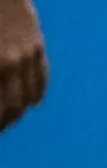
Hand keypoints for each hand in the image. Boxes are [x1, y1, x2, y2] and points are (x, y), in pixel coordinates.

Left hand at [0, 0, 45, 132]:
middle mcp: (12, 63)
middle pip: (11, 106)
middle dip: (4, 122)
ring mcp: (28, 54)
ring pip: (28, 94)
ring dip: (18, 112)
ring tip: (9, 121)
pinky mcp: (36, 44)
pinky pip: (42, 76)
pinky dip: (37, 93)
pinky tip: (32, 103)